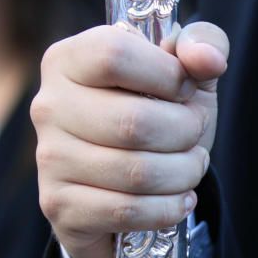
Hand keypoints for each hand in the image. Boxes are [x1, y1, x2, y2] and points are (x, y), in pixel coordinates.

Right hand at [31, 22, 229, 257]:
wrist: (135, 185)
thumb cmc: (160, 116)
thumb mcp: (188, 75)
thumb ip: (204, 45)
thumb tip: (207, 58)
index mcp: (70, 59)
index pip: (115, 55)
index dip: (168, 75)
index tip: (184, 90)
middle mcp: (49, 106)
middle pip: (135, 122)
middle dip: (187, 133)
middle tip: (195, 137)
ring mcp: (50, 159)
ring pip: (138, 173)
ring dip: (185, 174)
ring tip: (190, 167)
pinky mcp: (61, 206)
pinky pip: (129, 211)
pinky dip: (169, 208)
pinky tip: (179, 199)